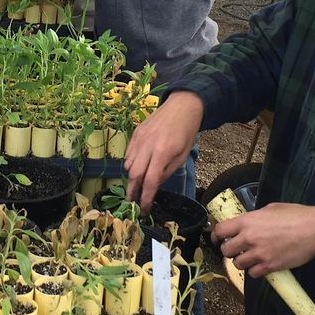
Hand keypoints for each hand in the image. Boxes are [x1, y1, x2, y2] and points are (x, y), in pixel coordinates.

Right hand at [124, 91, 203, 210]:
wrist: (182, 106)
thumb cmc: (186, 132)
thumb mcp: (182, 156)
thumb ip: (166, 172)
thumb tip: (153, 185)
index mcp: (162, 153)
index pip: (150, 181)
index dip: (145, 198)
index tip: (144, 209)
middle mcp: (147, 146)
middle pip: (134, 174)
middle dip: (132, 191)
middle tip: (133, 202)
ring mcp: (139, 138)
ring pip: (127, 164)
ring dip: (131, 177)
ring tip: (136, 185)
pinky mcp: (135, 133)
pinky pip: (128, 153)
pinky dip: (130, 163)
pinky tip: (137, 167)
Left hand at [212, 203, 314, 278]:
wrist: (314, 230)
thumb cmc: (295, 215)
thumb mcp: (270, 209)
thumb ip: (254, 218)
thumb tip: (248, 223)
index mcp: (247, 221)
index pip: (220, 230)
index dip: (215, 236)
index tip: (216, 239)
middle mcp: (249, 238)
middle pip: (226, 250)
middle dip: (229, 250)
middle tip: (236, 249)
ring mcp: (259, 254)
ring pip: (238, 264)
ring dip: (241, 261)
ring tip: (249, 257)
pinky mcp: (270, 266)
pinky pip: (253, 274)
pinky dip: (254, 271)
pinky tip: (260, 265)